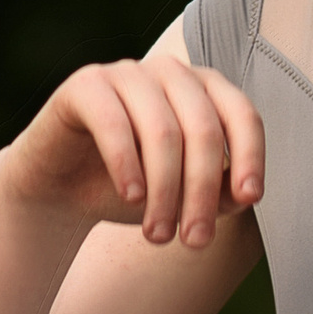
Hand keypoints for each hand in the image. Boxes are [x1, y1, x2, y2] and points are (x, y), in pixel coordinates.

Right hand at [0, 56, 264, 249]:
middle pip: (202, 129)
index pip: (241, 115)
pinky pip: (114, 123)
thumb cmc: (134, 186)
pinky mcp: (86, 84)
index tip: (249, 199)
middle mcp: (171, 72)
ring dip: (165, 192)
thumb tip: (244, 193)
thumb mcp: (184, 194)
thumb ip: (219, 191)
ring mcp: (128, 72)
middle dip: (201, 192)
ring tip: (159, 235)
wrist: (62, 188)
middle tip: (195, 242)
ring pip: (162, 131)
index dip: (250, 156)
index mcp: (205, 89)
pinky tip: (131, 198)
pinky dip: (127, 165)